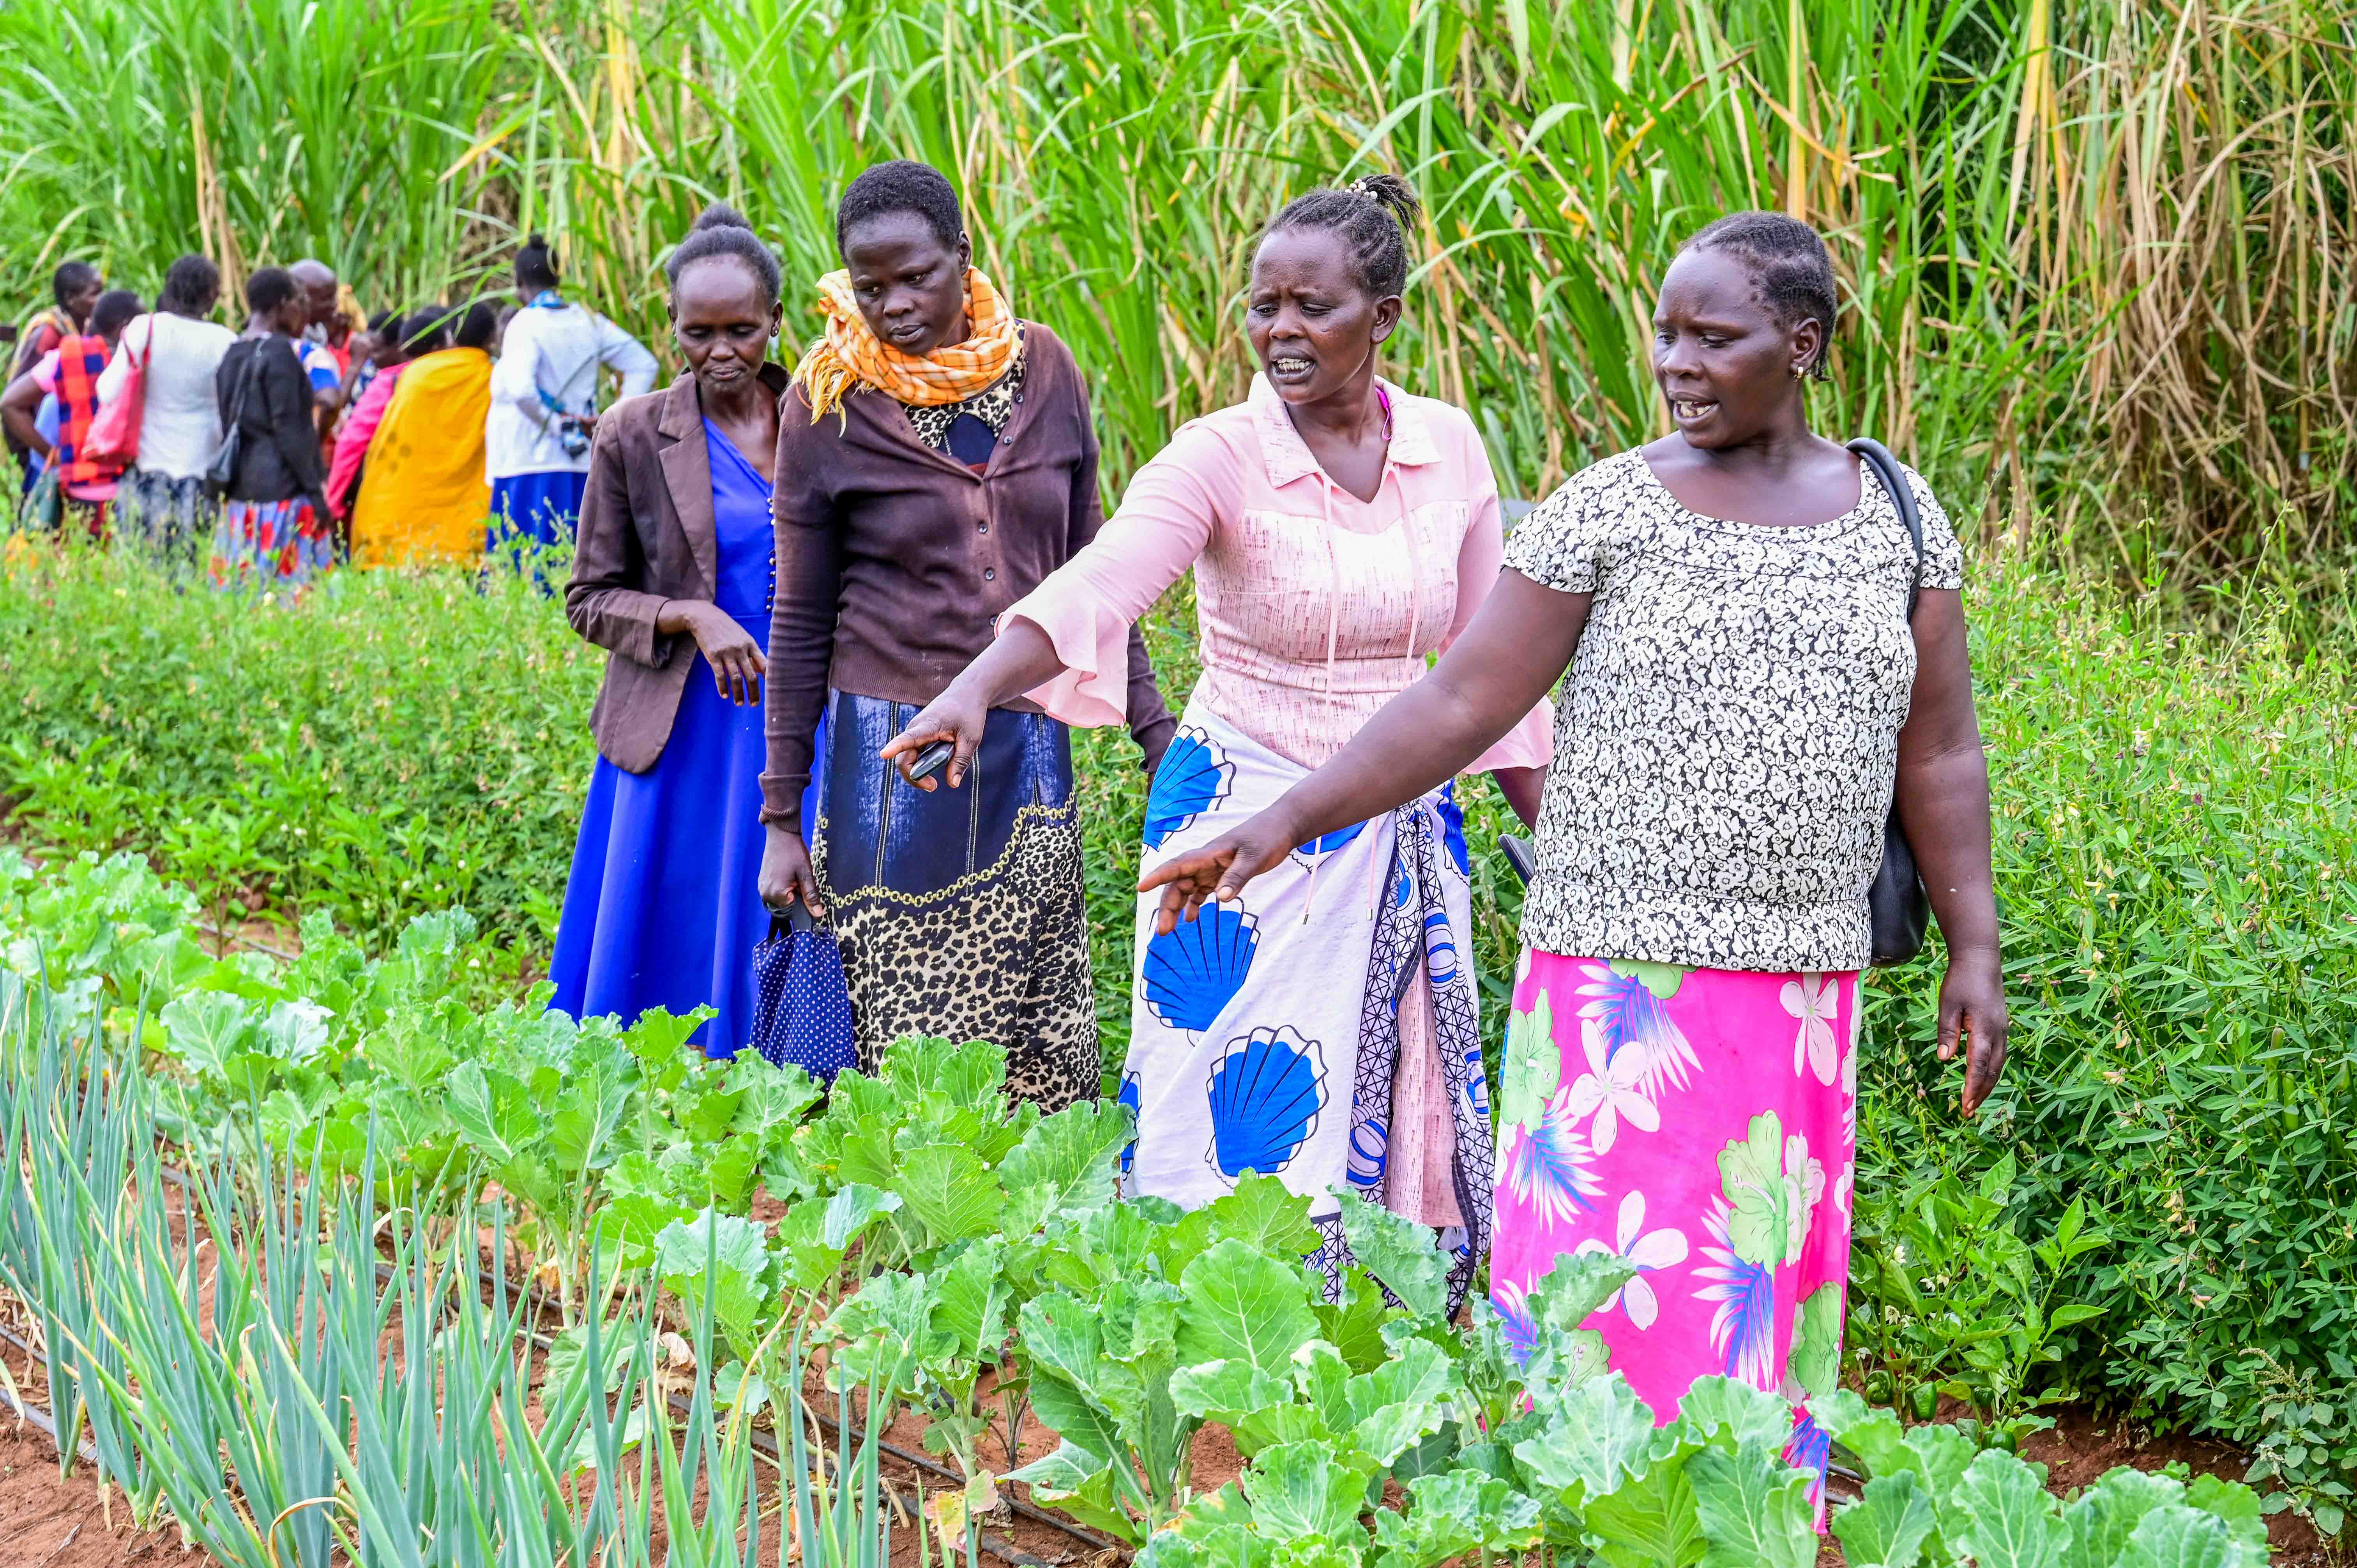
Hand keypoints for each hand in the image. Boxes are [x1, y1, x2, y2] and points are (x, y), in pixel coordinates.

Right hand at [680, 601, 767, 706]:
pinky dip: (722, 687)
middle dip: (754, 692)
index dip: (769, 678)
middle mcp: (740, 649)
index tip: (772, 691)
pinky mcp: (713, 655)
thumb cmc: (727, 628)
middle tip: (754, 704)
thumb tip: (762, 671)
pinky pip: (719, 675)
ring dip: (738, 693)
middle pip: (751, 675)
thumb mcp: (743, 636)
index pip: (764, 663)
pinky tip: (724, 695)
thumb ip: (752, 653)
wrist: (705, 617)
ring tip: (740, 703)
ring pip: (736, 678)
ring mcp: (727, 652)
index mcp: (751, 644)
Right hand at [758, 826, 822, 915]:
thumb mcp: (806, 875)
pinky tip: (786, 876)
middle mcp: (766, 894)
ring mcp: (762, 889)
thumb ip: (811, 896)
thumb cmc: (794, 852)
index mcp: (777, 893)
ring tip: (792, 877)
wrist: (780, 835)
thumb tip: (818, 914)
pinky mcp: (761, 883)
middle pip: (786, 907)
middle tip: (799, 880)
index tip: (806, 889)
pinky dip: (782, 889)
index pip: (794, 911)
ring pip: (780, 901)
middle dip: (795, 898)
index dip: (803, 902)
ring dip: (789, 893)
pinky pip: (774, 893)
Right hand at [879, 684, 988, 790]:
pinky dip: (919, 764)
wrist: (966, 693)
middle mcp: (916, 728)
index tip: (883, 754)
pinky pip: (912, 753)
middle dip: (913, 776)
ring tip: (933, 783)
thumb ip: (961, 761)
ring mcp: (915, 731)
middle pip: (903, 757)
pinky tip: (930, 769)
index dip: (895, 747)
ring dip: (916, 772)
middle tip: (934, 786)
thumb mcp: (971, 738)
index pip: (908, 738)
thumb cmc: (969, 713)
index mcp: (928, 726)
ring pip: (906, 757)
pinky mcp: (918, 734)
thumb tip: (953, 784)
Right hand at [1136, 808, 1300, 934]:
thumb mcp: (1255, 857)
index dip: (1158, 876)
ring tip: (1169, 931)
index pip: (1177, 865)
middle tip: (1163, 931)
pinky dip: (1194, 904)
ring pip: (1186, 889)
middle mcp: (1204, 861)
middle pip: (1178, 883)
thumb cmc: (1268, 837)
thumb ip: (1237, 877)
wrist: (1282, 826)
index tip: (1140, 887)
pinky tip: (1190, 919)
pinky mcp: (1220, 874)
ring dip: (1177, 907)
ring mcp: (1211, 868)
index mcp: (1208, 853)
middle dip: (1167, 905)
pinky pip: (1201, 891)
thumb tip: (1220, 899)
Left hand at [1937, 945, 2007, 1114]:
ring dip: (1987, 1084)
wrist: (1980, 960)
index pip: (1978, 1065)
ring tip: (1973, 1101)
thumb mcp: (1948, 1004)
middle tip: (1967, 1112)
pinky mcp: (2001, 1027)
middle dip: (1980, 1092)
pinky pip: (1999, 1055)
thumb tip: (1943, 1059)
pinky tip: (1982, 1079)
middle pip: (1992, 1070)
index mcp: (1985, 1028)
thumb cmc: (1961, 981)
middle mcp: (1999, 1033)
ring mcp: (2003, 1030)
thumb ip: (1947, 1031)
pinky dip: (1991, 1071)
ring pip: (1998, 1065)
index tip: (1964, 1105)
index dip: (1971, 1087)